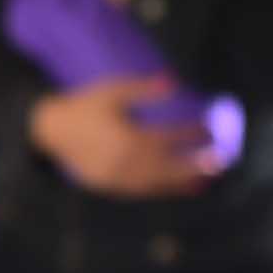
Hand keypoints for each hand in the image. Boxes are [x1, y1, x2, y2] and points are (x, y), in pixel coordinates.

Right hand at [30, 77, 210, 198]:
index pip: (169, 137)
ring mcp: (118, 179)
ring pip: (157, 183)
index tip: (210, 126)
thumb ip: (143, 89)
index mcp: (127, 138)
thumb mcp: (112, 91)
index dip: (191, 132)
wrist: (51, 131)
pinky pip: (143, 191)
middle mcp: (125, 163)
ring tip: (206, 179)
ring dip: (183, 181)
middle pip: (168, 165)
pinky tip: (180, 187)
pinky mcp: (112, 188)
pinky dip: (163, 190)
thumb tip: (174, 81)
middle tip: (220, 160)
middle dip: (196, 163)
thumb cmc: (85, 106)